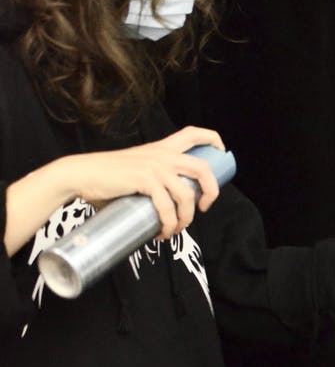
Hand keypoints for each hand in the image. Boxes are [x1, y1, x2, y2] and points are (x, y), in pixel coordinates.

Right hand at [59, 126, 225, 238]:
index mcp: (160, 148)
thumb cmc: (105, 178)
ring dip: (185, 219)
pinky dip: (168, 223)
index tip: (221, 152)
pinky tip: (161, 232)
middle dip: (212, 191)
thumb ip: (151, 181)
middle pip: (203, 168)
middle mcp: (161, 154)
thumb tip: (162, 209)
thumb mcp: (135, 170)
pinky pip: (167, 206)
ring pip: (187, 195)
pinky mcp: (145, 180)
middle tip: (204, 208)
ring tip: (174, 230)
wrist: (81, 174)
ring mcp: (155, 166)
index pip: (193, 133)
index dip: (213, 140)